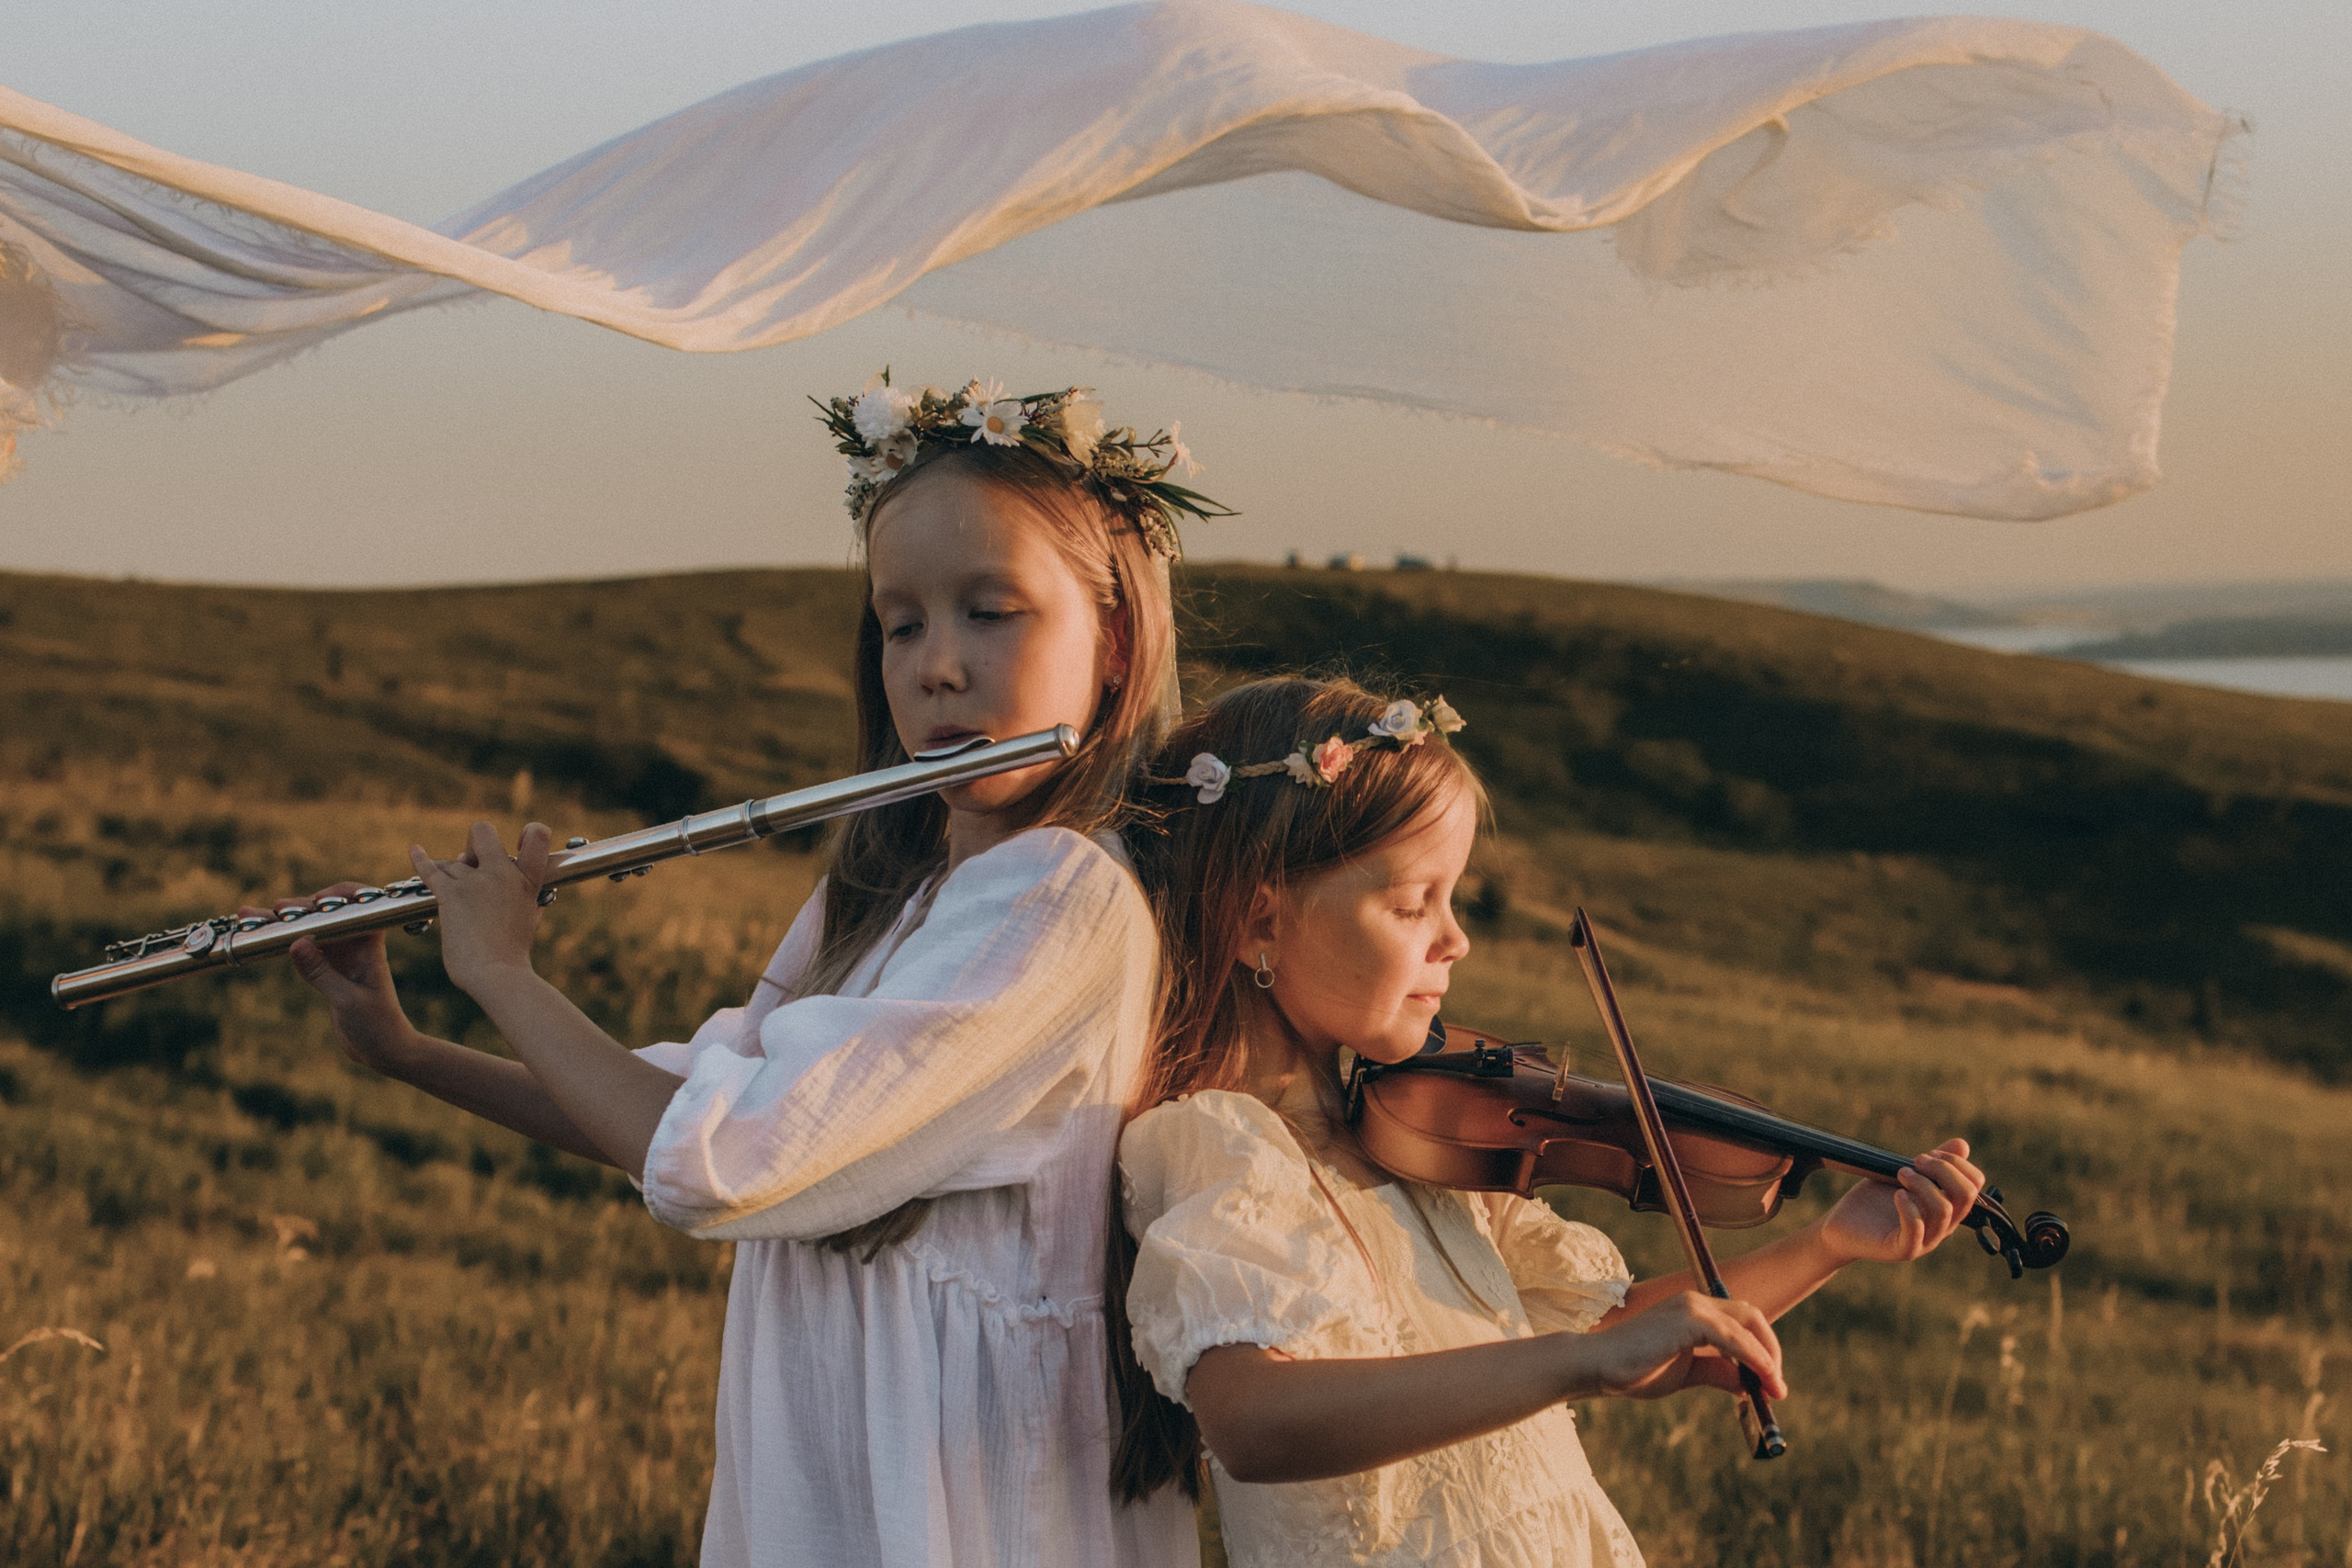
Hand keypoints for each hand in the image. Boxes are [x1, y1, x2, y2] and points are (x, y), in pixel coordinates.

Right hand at [244, 882, 416, 1073]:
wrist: (384, 1051)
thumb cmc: (378, 1025)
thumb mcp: (347, 1000)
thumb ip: (321, 973)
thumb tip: (296, 943)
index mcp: (369, 947)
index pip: (359, 909)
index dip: (339, 897)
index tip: (317, 899)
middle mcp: (355, 947)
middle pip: (326, 917)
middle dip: (300, 909)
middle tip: (275, 908)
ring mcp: (341, 958)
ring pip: (310, 932)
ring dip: (284, 924)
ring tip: (250, 916)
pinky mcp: (329, 972)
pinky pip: (305, 951)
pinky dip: (285, 944)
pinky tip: (263, 938)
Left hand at [408, 822, 550, 996]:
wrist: (498, 974)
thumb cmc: (513, 953)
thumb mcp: (530, 918)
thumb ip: (526, 897)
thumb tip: (521, 889)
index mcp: (528, 880)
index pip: (538, 834)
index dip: (529, 832)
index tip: (516, 844)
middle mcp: (503, 873)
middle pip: (482, 832)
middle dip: (474, 844)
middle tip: (472, 865)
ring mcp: (476, 881)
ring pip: (452, 862)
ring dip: (449, 873)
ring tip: (451, 892)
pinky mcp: (451, 894)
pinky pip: (431, 870)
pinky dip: (421, 859)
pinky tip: (415, 850)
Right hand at [1584, 1290, 1787, 1401]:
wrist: (1599, 1368)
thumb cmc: (1636, 1370)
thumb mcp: (1688, 1374)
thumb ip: (1719, 1373)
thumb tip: (1750, 1384)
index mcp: (1694, 1311)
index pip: (1742, 1321)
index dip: (1763, 1350)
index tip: (1771, 1383)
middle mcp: (1695, 1302)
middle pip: (1752, 1317)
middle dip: (1772, 1351)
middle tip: (1778, 1387)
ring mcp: (1691, 1307)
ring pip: (1746, 1325)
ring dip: (1767, 1358)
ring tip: (1774, 1389)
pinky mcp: (1688, 1320)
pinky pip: (1732, 1338)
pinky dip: (1752, 1357)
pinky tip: (1760, 1378)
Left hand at [1817, 1138, 1985, 1265]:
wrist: (1841, 1227)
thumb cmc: (1874, 1200)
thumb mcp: (1904, 1176)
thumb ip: (1931, 1164)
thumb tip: (1963, 1144)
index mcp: (1947, 1207)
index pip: (1975, 1185)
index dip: (1958, 1164)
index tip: (1931, 1153)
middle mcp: (1942, 1226)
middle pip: (1966, 1196)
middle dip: (1944, 1170)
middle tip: (1916, 1160)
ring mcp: (1925, 1240)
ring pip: (1943, 1211)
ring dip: (1922, 1184)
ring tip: (1900, 1173)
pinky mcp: (1903, 1249)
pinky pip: (1916, 1231)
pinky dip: (1909, 1208)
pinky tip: (1897, 1194)